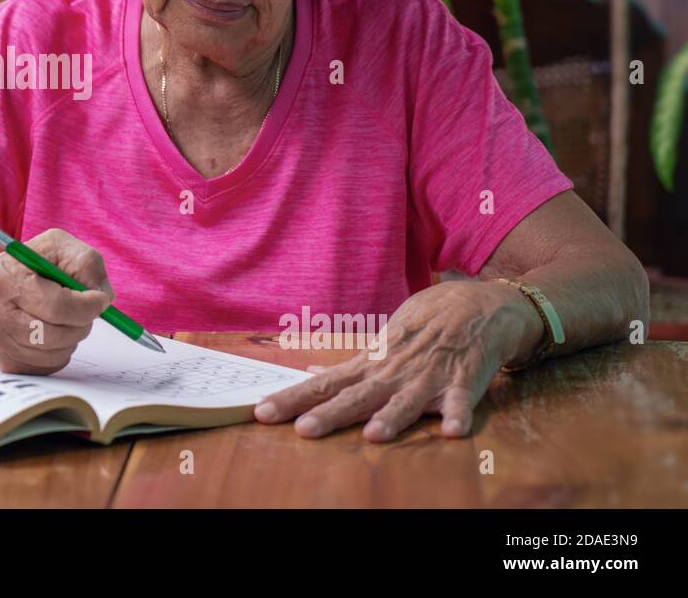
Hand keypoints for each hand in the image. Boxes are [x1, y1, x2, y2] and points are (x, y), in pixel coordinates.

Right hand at [0, 229, 113, 374]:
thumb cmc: (19, 267)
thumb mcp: (52, 246)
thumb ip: (84, 262)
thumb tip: (104, 296)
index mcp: (4, 280)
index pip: (57, 306)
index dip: (87, 306)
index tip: (99, 299)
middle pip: (58, 335)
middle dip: (82, 323)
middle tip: (84, 310)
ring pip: (57, 354)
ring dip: (72, 337)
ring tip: (64, 318)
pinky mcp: (4, 364)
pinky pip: (49, 366)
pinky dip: (60, 351)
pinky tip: (51, 332)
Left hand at [253, 281, 543, 440]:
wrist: (477, 304)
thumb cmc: (424, 325)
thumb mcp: (382, 342)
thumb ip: (353, 366)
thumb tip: (315, 371)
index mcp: (371, 364)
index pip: (324, 384)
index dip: (293, 398)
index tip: (262, 412)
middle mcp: (394, 371)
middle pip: (357, 396)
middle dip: (330, 414)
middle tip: (303, 430)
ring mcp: (429, 375)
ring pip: (407, 400)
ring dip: (392, 417)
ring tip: (374, 435)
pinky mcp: (465, 379)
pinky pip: (462, 400)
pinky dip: (458, 413)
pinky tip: (452, 431)